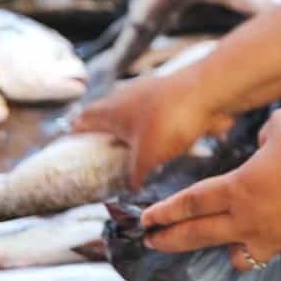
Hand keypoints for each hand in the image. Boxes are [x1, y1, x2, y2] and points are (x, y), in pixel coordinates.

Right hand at [73, 70, 231, 186]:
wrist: (207, 94)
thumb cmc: (168, 121)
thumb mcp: (145, 158)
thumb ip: (134, 175)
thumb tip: (131, 187)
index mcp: (111, 110)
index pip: (84, 119)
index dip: (77, 132)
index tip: (72, 142)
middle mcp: (127, 96)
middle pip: (107, 113)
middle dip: (103, 130)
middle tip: (100, 148)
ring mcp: (151, 92)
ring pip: (132, 111)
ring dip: (129, 127)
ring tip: (129, 147)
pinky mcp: (173, 96)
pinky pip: (157, 113)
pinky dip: (154, 126)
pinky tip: (162, 140)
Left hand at [140, 107, 280, 270]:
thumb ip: (265, 134)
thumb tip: (264, 146)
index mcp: (237, 188)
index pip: (190, 203)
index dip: (164, 212)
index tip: (145, 220)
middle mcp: (247, 219)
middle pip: (198, 235)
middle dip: (171, 239)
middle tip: (152, 243)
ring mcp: (270, 236)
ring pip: (233, 251)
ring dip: (220, 247)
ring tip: (219, 240)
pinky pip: (268, 247)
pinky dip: (262, 242)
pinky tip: (269, 231)